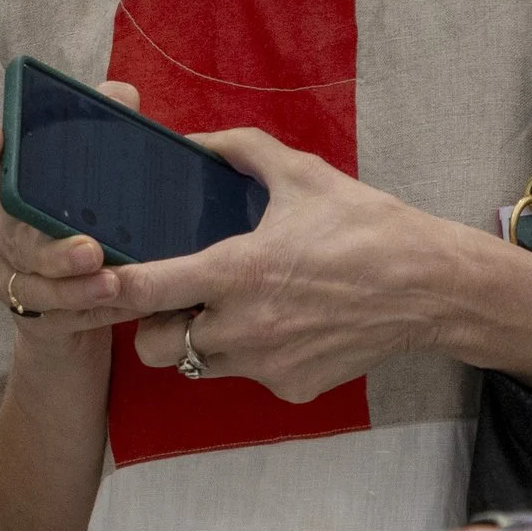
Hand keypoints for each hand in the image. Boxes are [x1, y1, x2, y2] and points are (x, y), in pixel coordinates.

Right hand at [0, 82, 141, 335]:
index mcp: (17, 192)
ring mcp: (12, 277)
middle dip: (52, 247)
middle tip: (91, 248)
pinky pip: (56, 319)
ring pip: (33, 285)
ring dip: (74, 288)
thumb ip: (110, 132)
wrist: (89, 305)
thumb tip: (118, 94)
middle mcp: (4, 232)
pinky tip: (120, 307)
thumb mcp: (105, 182)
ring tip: (113, 284)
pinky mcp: (29, 318)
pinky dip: (89, 313)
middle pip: (15, 237)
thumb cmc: (92, 227)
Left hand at [102, 129, 458, 401]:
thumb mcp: (302, 175)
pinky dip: (252, 355)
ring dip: (199, 340)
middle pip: (152, 347)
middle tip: (175, 296)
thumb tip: (193, 140)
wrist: (434, 288)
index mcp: (236, 272)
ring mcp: (266, 365)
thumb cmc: (367, 227)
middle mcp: (243, 328)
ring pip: (197, 365)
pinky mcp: (292, 390)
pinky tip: (283, 324)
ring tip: (232, 307)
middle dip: (152, 324)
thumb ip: (239, 151)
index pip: (143, 291)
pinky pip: (248, 375)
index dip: (111, 287)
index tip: (98, 278)